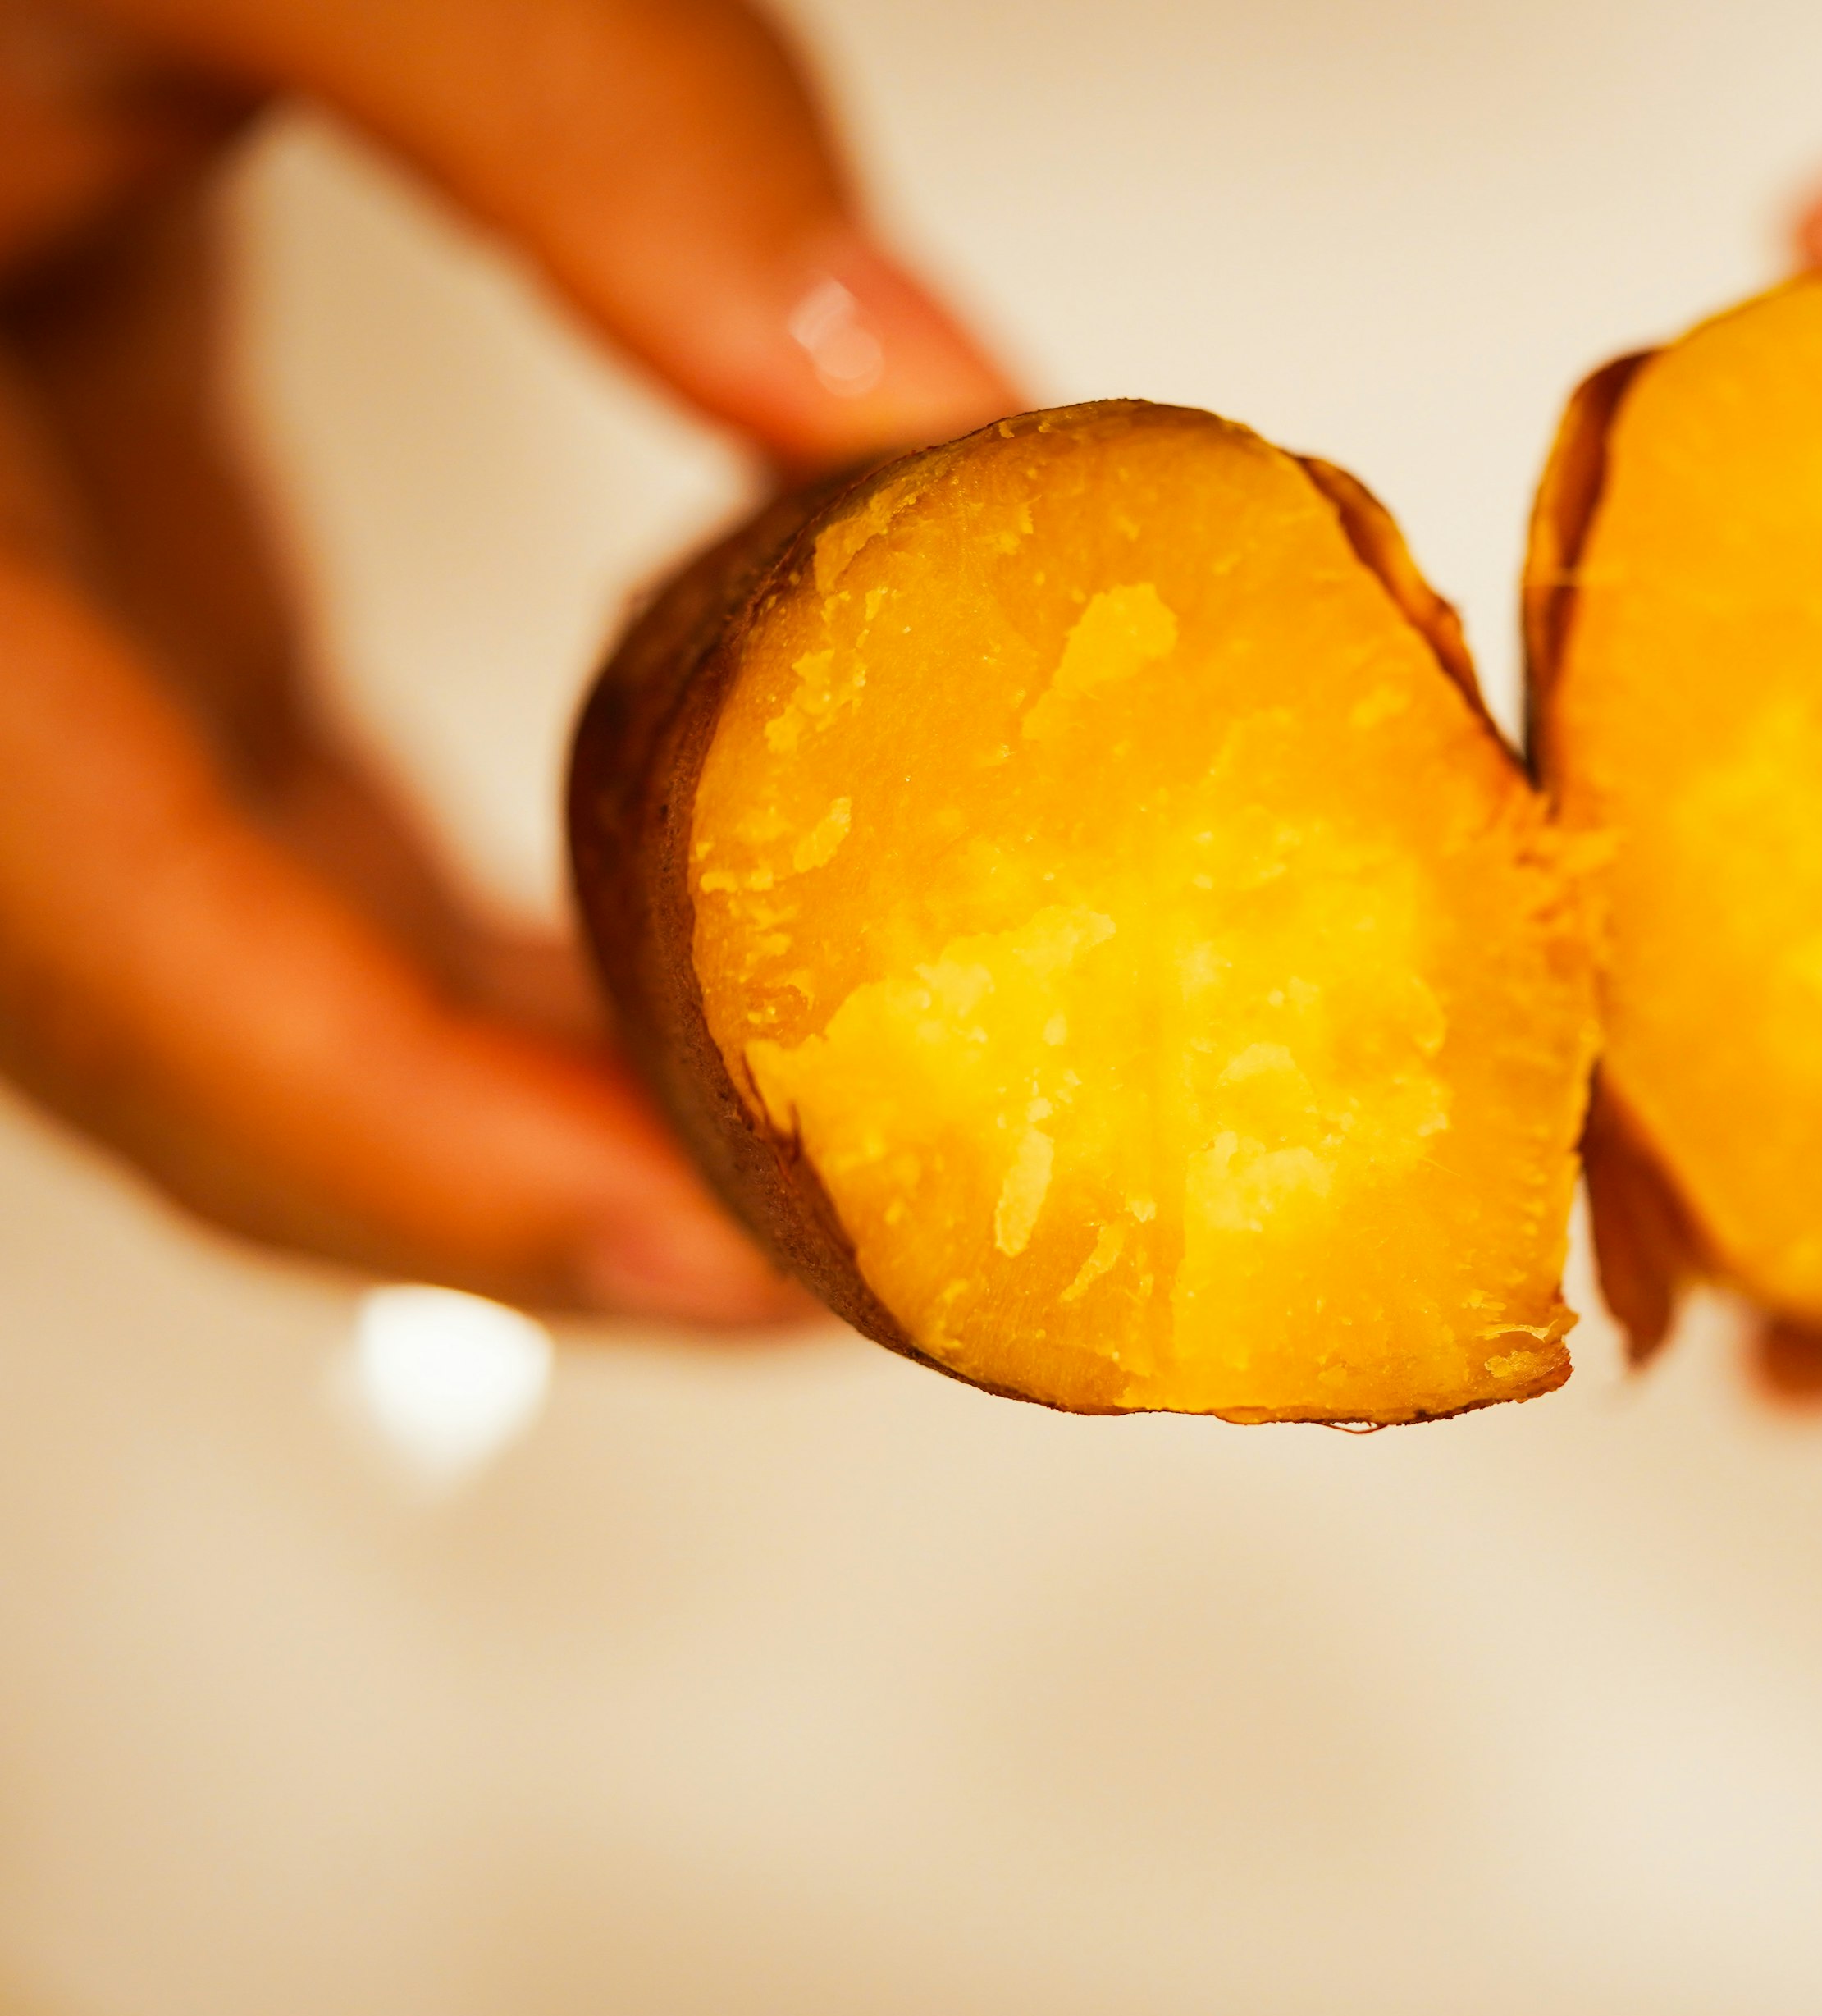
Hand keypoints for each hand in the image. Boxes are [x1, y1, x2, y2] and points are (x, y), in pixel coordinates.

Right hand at [0, 0, 1013, 1317]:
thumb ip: (577, 115)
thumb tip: (912, 400)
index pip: (132, 954)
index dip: (421, 1152)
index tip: (713, 1259)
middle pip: (176, 1025)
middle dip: (487, 1180)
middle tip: (815, 1267)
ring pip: (220, 934)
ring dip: (490, 1069)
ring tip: (776, 1144)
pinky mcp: (81, 519)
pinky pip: (254, 795)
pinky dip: (456, 897)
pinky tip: (664, 909)